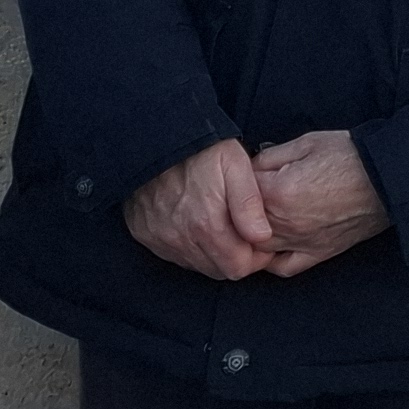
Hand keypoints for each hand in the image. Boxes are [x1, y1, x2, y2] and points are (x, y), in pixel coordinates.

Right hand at [125, 138, 276, 280]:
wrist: (154, 138)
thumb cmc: (201, 149)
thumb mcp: (236, 165)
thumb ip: (250, 203)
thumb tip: (262, 237)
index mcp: (207, 225)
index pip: (238, 268)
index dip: (256, 258)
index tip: (260, 240)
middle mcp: (181, 238)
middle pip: (219, 271)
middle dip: (237, 258)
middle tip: (243, 232)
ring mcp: (160, 238)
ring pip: (197, 265)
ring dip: (213, 253)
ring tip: (221, 225)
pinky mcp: (145, 234)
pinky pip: (175, 254)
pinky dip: (190, 246)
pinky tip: (196, 224)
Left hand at [251, 130, 389, 276]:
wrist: (389, 177)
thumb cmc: (351, 156)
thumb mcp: (307, 142)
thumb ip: (270, 157)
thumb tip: (249, 168)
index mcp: (277, 192)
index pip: (238, 191)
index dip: (239, 178)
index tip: (247, 171)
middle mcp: (283, 223)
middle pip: (241, 224)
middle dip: (240, 208)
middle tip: (251, 192)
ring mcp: (299, 242)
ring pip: (256, 248)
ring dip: (249, 235)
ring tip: (253, 219)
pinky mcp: (317, 253)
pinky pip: (283, 266)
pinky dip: (270, 260)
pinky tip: (270, 247)